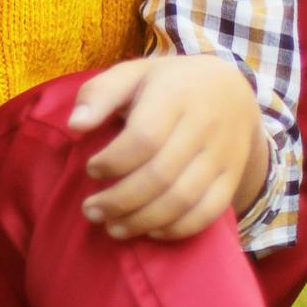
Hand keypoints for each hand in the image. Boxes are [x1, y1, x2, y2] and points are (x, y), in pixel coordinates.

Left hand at [66, 53, 262, 240]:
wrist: (232, 91)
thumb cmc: (168, 84)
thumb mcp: (132, 74)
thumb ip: (99, 95)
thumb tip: (75, 125)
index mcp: (176, 94)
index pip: (145, 138)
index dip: (114, 161)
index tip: (91, 169)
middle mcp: (204, 125)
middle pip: (161, 175)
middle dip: (119, 200)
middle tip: (91, 210)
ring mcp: (223, 154)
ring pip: (183, 199)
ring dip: (143, 221)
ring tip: (112, 227)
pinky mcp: (232, 177)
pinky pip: (208, 212)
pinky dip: (177, 229)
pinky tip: (150, 231)